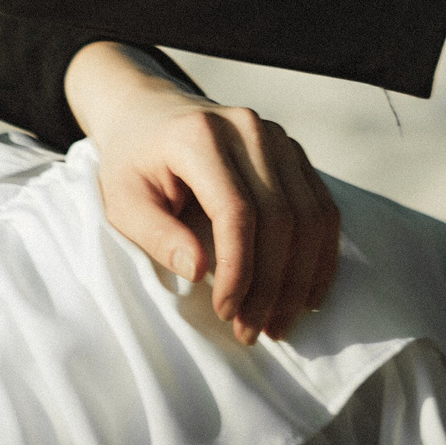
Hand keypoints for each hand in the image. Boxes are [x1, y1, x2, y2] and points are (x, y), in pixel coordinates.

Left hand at [64, 42, 341, 344]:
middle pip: (281, 216)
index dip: (239, 268)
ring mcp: (277, 138)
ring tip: (279, 323)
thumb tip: (199, 271)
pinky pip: (322, 207)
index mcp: (201, 137)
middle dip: (272, 284)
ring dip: (300, 278)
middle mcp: (248, 130)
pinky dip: (320, 255)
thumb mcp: (123, 202)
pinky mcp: (293, 152)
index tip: (226, 311)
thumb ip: (157, 235)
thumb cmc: (132, 162)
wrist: (148, 114)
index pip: (237, 210)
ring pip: (311, 215)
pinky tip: (306, 293)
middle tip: (252, 330)